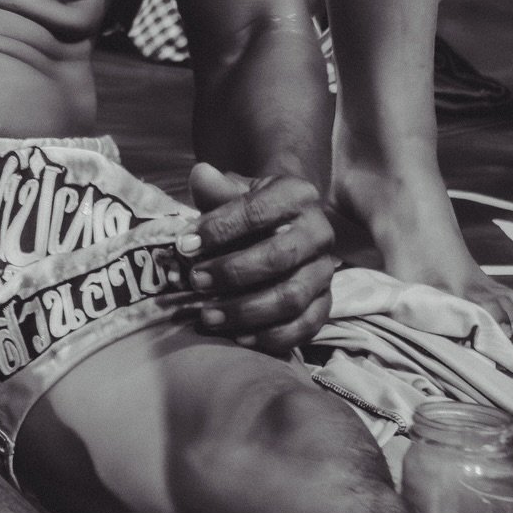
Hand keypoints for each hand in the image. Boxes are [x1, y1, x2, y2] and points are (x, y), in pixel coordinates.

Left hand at [179, 162, 336, 354]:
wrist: (281, 226)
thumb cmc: (249, 210)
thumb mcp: (233, 191)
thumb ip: (215, 189)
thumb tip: (200, 175)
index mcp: (297, 195)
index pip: (257, 212)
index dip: (219, 229)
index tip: (185, 246)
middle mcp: (319, 232)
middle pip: (277, 258)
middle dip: (231, 272)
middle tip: (195, 281)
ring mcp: (325, 271)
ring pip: (291, 297)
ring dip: (246, 310)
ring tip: (208, 315)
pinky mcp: (327, 303)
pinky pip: (305, 327)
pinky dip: (272, 336)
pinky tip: (238, 337)